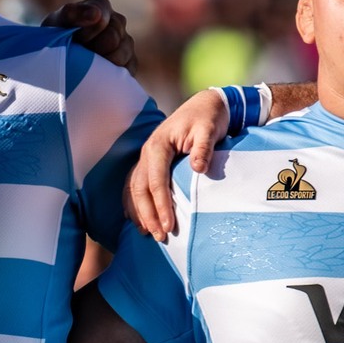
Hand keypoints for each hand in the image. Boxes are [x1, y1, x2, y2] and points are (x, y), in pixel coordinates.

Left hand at [44, 0, 135, 70]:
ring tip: (88, 64)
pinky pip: (127, 70)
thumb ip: (73, 13)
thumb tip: (96, 14)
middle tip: (80, 53)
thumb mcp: (57, 23)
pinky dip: (112, 75)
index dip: (87, 33)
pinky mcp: (130, 63)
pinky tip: (99, 74)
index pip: (101, 19)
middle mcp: (117, 22)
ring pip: (122, 55)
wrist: (59, 61)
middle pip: (112, 38)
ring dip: (102, 63)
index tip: (76, 39)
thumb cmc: (56, 37)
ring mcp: (126, 43)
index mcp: (101, 8)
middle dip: (93, 49)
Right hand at [126, 89, 229, 239]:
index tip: (168, 226)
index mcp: (158, 145)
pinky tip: (138, 219)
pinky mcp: (149, 163)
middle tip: (159, 237)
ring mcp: (145, 158)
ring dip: (139, 212)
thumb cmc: (208, 118)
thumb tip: (198, 168)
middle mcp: (147, 152)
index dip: (161, 205)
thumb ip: (203, 148)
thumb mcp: (209, 129)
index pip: (156, 181)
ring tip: (148, 234)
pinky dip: (134, 204)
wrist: (204, 105)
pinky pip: (135, 185)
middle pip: (140, 189)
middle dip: (147, 215)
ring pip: (134, 189)